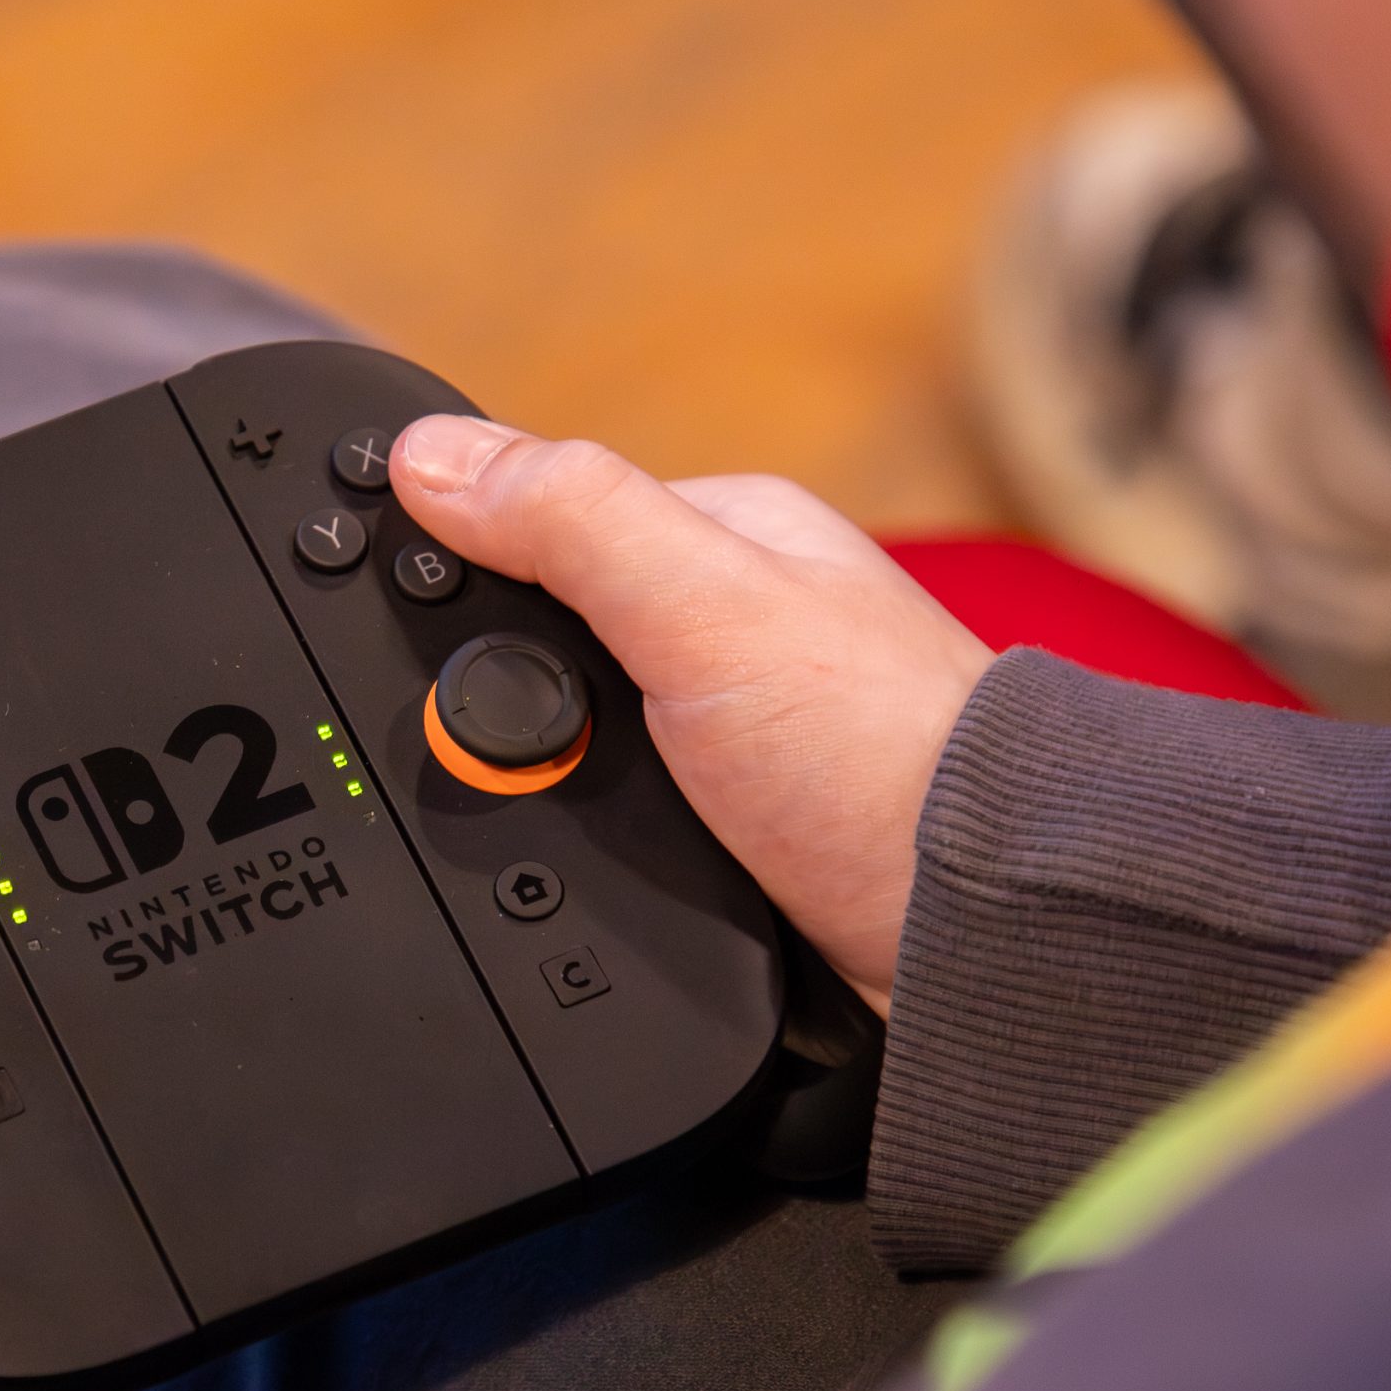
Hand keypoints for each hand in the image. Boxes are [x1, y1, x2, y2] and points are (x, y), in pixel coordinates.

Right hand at [392, 418, 991, 1011]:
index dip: (468, 563)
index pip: (541, 517)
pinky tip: (592, 866)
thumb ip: (571, 522)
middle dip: (509, 705)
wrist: (977, 935)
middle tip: (541, 754)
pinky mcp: (725, 828)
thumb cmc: (882, 758)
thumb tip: (430, 455)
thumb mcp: (705, 609)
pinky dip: (585, 845)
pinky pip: (607, 820)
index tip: (413, 623)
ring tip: (576, 821)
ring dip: (547, 789)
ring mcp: (725, 731)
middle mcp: (726, 624)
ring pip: (568, 743)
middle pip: (543, 642)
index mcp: (722, 534)